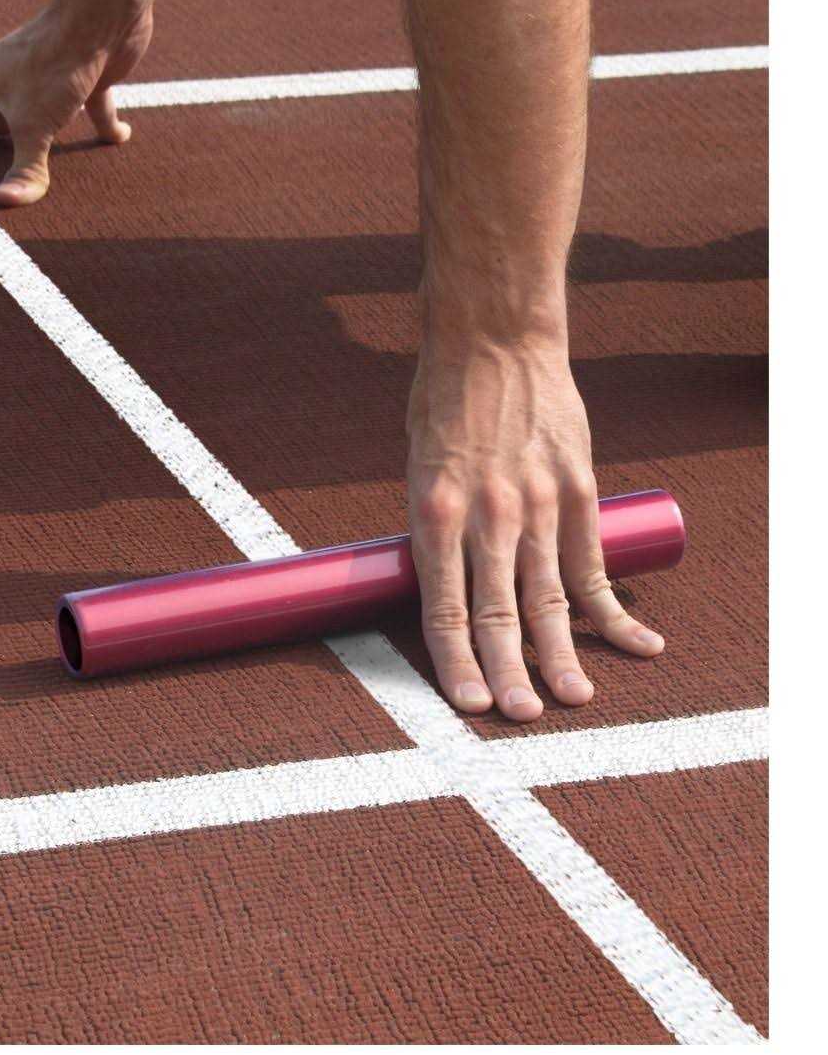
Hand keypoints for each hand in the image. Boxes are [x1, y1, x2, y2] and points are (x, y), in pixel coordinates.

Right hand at [0, 2, 153, 205]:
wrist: (99, 17)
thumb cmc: (54, 63)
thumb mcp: (33, 126)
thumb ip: (24, 168)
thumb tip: (3, 202)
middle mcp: (10, 77)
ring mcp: (47, 77)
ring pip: (41, 117)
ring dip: (43, 142)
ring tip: (40, 170)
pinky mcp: (84, 78)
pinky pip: (94, 109)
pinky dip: (105, 126)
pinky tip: (119, 139)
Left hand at [406, 329, 664, 722]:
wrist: (493, 337)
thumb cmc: (442, 402)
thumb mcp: (417, 467)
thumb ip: (436, 528)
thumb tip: (446, 583)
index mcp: (436, 512)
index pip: (444, 607)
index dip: (456, 662)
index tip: (467, 704)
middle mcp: (489, 516)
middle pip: (500, 613)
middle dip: (509, 673)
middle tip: (520, 718)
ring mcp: (540, 504)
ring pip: (552, 597)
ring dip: (563, 654)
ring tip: (574, 700)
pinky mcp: (579, 489)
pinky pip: (595, 561)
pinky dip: (615, 608)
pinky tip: (638, 646)